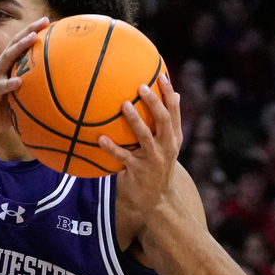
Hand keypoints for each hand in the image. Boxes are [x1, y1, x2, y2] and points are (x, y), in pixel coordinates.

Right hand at [0, 18, 45, 145]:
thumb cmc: (3, 111)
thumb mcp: (20, 96)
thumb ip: (33, 88)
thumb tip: (58, 88)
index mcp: (7, 67)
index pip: (20, 45)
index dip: (32, 31)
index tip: (47, 21)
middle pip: (13, 44)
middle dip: (28, 31)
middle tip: (43, 21)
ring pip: (6, 59)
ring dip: (19, 48)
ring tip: (32, 39)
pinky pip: (0, 87)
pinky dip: (9, 84)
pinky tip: (19, 82)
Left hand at [98, 74, 182, 212]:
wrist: (157, 198)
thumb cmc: (158, 165)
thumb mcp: (167, 145)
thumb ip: (168, 124)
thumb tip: (175, 94)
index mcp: (173, 138)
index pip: (174, 112)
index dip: (169, 94)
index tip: (161, 76)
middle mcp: (166, 147)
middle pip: (163, 121)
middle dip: (154, 103)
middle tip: (141, 87)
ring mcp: (153, 159)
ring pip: (144, 137)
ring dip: (135, 120)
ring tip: (124, 104)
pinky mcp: (138, 171)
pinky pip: (123, 157)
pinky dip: (112, 148)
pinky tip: (100, 138)